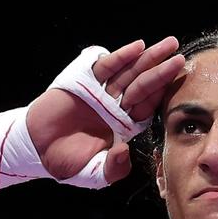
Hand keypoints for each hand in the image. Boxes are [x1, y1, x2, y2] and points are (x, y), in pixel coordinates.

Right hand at [26, 37, 185, 183]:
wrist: (37, 149)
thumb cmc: (66, 161)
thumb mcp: (94, 173)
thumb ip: (113, 169)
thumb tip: (124, 151)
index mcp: (124, 126)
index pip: (148, 107)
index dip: (163, 95)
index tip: (180, 84)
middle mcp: (116, 106)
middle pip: (144, 86)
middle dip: (162, 71)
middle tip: (180, 56)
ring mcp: (101, 92)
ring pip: (130, 73)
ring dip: (149, 58)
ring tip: (168, 45)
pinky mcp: (84, 81)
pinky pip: (106, 67)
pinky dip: (121, 57)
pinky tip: (137, 47)